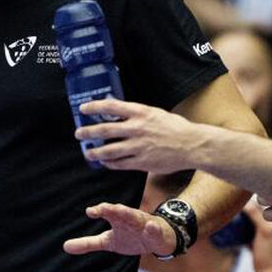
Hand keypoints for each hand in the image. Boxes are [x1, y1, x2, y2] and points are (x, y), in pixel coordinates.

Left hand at [63, 203, 176, 255]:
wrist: (157, 240)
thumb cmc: (130, 236)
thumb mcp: (107, 241)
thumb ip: (88, 243)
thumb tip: (65, 246)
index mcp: (117, 219)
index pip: (107, 212)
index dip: (99, 211)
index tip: (90, 212)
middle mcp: (129, 218)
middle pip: (120, 211)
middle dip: (112, 209)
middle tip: (103, 208)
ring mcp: (144, 224)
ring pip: (137, 217)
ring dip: (131, 214)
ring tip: (123, 212)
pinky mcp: (156, 234)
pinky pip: (155, 231)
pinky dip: (153, 229)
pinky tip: (151, 227)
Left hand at [75, 99, 203, 173]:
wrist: (192, 145)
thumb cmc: (175, 128)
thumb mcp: (156, 113)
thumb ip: (138, 115)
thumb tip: (119, 115)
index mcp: (141, 113)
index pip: (111, 107)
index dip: (94, 107)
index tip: (83, 109)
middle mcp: (137, 128)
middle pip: (105, 130)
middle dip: (88, 132)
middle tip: (79, 134)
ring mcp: (138, 146)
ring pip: (109, 151)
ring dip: (95, 152)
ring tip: (88, 153)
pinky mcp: (142, 162)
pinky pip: (120, 164)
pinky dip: (109, 163)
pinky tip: (104, 163)